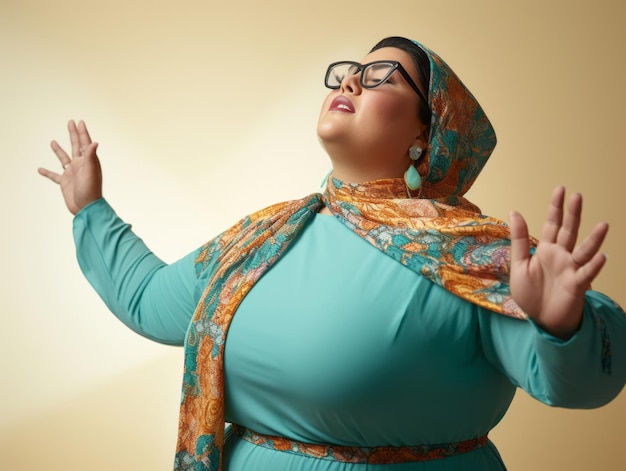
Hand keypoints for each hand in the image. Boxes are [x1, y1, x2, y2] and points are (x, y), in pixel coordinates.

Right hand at [38, 120, 102, 214]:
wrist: (86, 209)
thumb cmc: (91, 191)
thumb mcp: (91, 172)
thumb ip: (91, 157)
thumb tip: (95, 142)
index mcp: (88, 162)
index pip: (85, 143)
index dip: (82, 132)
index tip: (79, 122)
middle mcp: (80, 165)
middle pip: (76, 146)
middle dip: (73, 134)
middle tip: (70, 122)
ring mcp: (72, 173)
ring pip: (64, 159)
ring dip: (59, 150)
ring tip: (53, 142)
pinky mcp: (65, 182)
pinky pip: (54, 176)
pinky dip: (47, 172)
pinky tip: (40, 169)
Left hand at [509, 186, 608, 338]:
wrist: (541, 319)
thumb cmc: (531, 293)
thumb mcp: (519, 264)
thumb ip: (519, 240)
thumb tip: (515, 212)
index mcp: (546, 249)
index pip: (553, 224)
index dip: (556, 208)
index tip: (561, 189)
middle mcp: (561, 256)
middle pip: (569, 232)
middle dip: (573, 215)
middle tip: (578, 196)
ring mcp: (571, 269)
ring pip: (584, 251)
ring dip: (594, 239)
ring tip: (604, 225)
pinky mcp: (576, 285)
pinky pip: (587, 274)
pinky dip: (594, 265)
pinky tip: (602, 256)